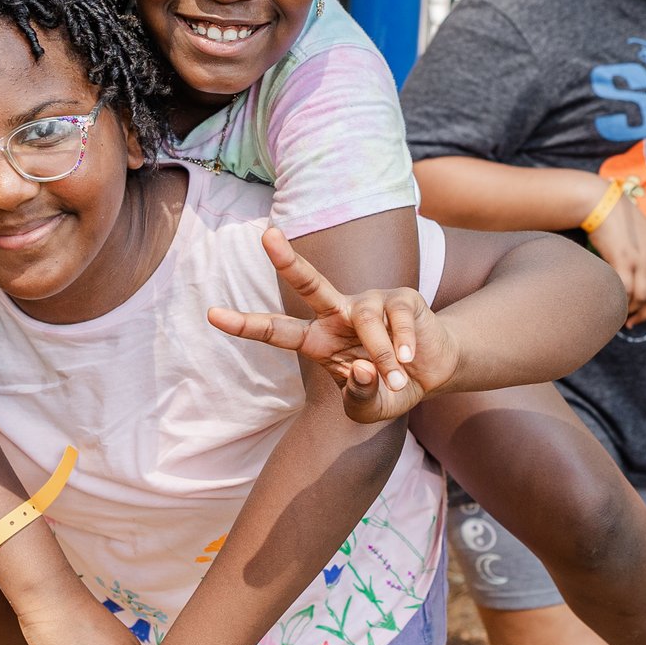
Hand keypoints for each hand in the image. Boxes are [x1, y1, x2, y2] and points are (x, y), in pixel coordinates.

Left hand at [208, 226, 457, 422]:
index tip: (212, 314)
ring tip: (396, 378)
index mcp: (318, 340)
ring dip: (382, 355)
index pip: (277, 330)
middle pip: (310, 283)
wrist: (433, 373)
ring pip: (367, 321)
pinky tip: (409, 359)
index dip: (245, 324)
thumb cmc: (390, 387)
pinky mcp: (401, 299)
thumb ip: (360, 398)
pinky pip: (397, 320)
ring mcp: (369, 302)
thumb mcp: (371, 408)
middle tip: (267, 236)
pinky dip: (402, 345)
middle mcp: (338, 314)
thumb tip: (360, 369)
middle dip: (288, 260)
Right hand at [588, 185, 645, 327]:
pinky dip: (622, 301)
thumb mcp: (639, 235)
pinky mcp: (623, 259)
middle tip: (634, 323)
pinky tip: (613, 306)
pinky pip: (627, 289)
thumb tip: (639, 272)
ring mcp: (641, 259)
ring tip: (621, 317)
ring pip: (643, 296)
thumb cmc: (615, 218)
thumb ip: (645, 252)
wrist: (602, 202)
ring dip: (633, 310)